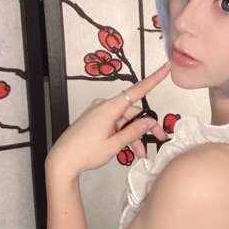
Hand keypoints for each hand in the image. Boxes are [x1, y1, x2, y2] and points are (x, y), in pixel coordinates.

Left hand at [45, 62, 170, 176]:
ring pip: (125, 121)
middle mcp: (104, 106)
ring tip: (141, 154)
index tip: (165, 68)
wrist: (63, 160)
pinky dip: (124, 135)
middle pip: (133, 112)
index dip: (153, 79)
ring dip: (134, 135)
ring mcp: (99, 113)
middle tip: (158, 139)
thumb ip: (134, 132)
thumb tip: (148, 121)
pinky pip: (116, 124)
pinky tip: (130, 149)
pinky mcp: (96, 119)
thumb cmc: (84, 152)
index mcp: (109, 108)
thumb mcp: (114, 145)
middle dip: (146, 127)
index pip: (137, 90)